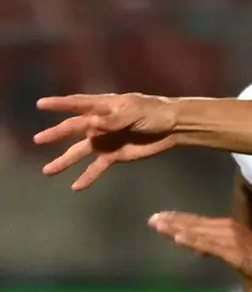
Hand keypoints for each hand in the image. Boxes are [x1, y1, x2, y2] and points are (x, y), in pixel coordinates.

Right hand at [34, 93, 178, 189]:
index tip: (40, 104)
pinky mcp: (115, 155)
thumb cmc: (155, 112)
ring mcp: (107, 140)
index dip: (60, 104)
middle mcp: (101, 123)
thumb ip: (113, 120)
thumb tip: (92, 126)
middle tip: (38, 140)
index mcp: (105, 106)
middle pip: (74, 128)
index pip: (78, 104)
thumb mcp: (135, 112)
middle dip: (56, 134)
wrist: (174, 128)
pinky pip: (97, 168)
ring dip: (65, 161)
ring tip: (48, 171)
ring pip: (80, 151)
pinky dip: (87, 177)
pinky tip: (75, 187)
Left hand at [149, 212, 251, 283]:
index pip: (199, 222)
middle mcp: (228, 228)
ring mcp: (231, 238)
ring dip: (178, 227)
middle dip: (174, 221)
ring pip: (200, 232)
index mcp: (229, 227)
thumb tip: (194, 249)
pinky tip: (179, 238)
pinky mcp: (234, 250)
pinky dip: (194, 240)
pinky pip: (210, 245)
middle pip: (196, 224)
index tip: (160, 217)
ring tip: (159, 224)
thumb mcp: (234, 252)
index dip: (179, 219)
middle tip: (152, 219)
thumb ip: (215, 248)